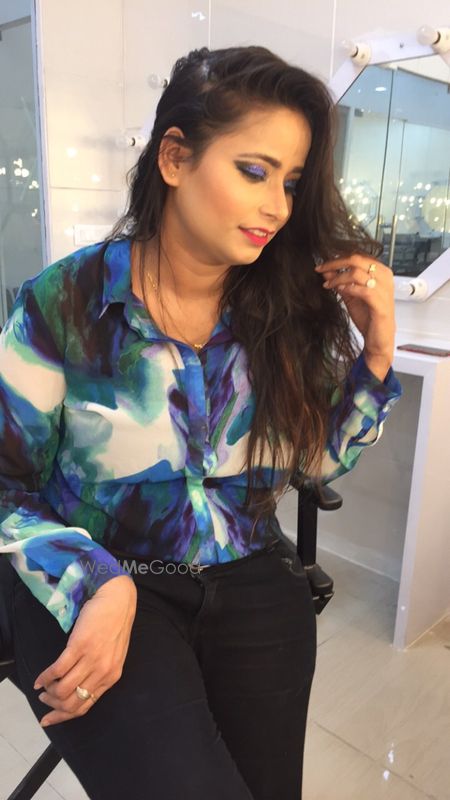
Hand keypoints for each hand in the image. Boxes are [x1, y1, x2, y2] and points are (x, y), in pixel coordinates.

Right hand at [34, 575, 136, 726]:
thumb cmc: (114, 625)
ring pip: (63, 689)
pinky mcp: (79, 646)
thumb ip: (99, 673)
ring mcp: (91, 659)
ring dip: (48, 692)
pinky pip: (58, 670)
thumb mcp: (113, 656)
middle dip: (53, 706)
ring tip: (43, 687)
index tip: (48, 719)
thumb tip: (78, 688)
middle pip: (72, 703)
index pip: (85, 707)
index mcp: (111, 678)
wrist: (118, 600)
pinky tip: (39, 679)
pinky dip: (45, 677)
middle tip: (44, 699)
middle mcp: (102, 672)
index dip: (63, 717)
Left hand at [315, 254, 395, 364]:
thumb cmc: (368, 316)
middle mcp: (385, 277)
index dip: (338, 258)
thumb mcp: (350, 295)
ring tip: (328, 285)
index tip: (323, 264)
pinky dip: (349, 288)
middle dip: (335, 263)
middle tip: (321, 269)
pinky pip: (363, 290)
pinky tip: (340, 291)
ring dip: (338, 278)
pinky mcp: (381, 304)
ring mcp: (384, 290)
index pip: (358, 255)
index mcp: (380, 271)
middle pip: (357, 259)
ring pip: (357, 273)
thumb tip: (325, 270)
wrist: (378, 338)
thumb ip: (340, 281)